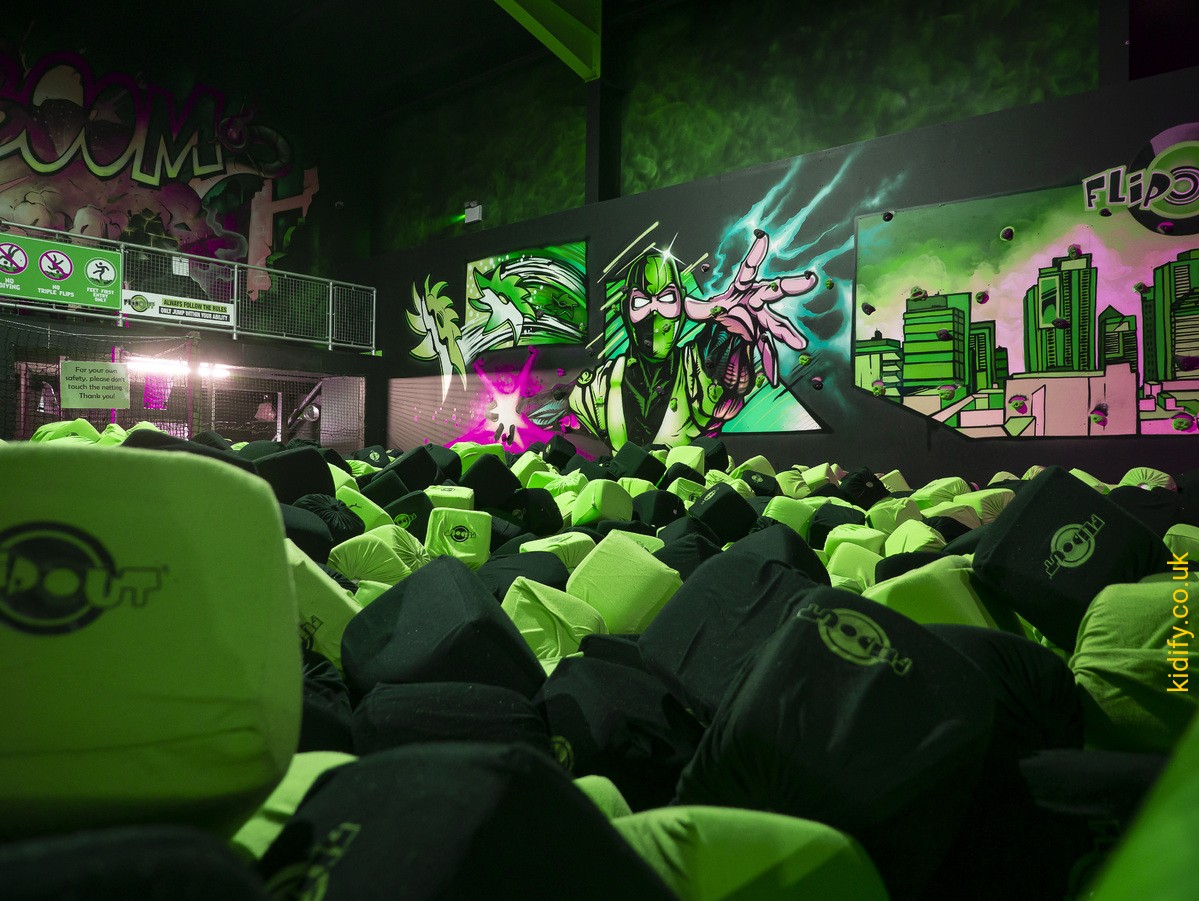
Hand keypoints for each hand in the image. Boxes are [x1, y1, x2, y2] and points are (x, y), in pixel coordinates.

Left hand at [684, 229, 816, 383]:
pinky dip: (769, 365)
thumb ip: (686, 305)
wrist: (729, 328)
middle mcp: (756, 302)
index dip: (755, 254)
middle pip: (773, 292)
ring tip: (799, 342)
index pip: (748, 269)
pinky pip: (766, 351)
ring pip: (776, 324)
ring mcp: (761, 321)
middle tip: (807, 280)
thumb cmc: (720, 312)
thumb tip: (661, 302)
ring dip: (787, 332)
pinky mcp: (760, 337)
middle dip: (789, 286)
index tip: (763, 239)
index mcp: (742, 289)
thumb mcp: (701, 309)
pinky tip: (772, 378)